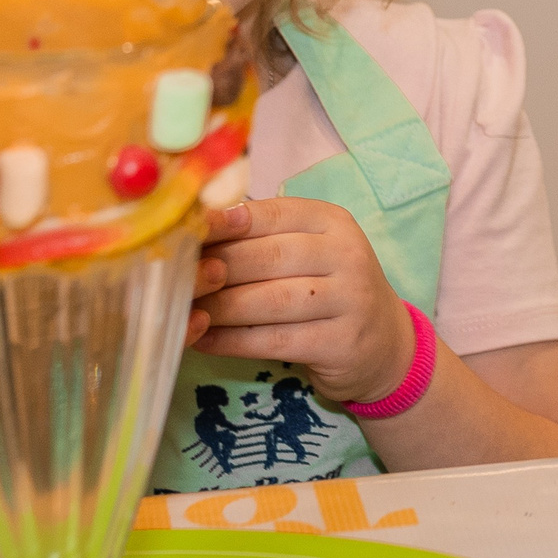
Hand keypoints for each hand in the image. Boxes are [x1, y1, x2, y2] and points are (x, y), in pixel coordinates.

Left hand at [191, 198, 415, 404]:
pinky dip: (232, 341)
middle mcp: (346, 254)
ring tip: (184, 314)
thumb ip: (264, 238)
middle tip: (173, 282)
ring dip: (218, 309)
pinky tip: (204, 340)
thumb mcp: (310, 251)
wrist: (384, 343)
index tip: (183, 235)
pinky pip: (274, 341)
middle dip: (213, 270)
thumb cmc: (330, 289)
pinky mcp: (341, 343)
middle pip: (266, 258)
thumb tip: (193, 233)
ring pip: (268, 301)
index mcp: (333, 221)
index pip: (271, 214)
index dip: (222, 224)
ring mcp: (349, 299)